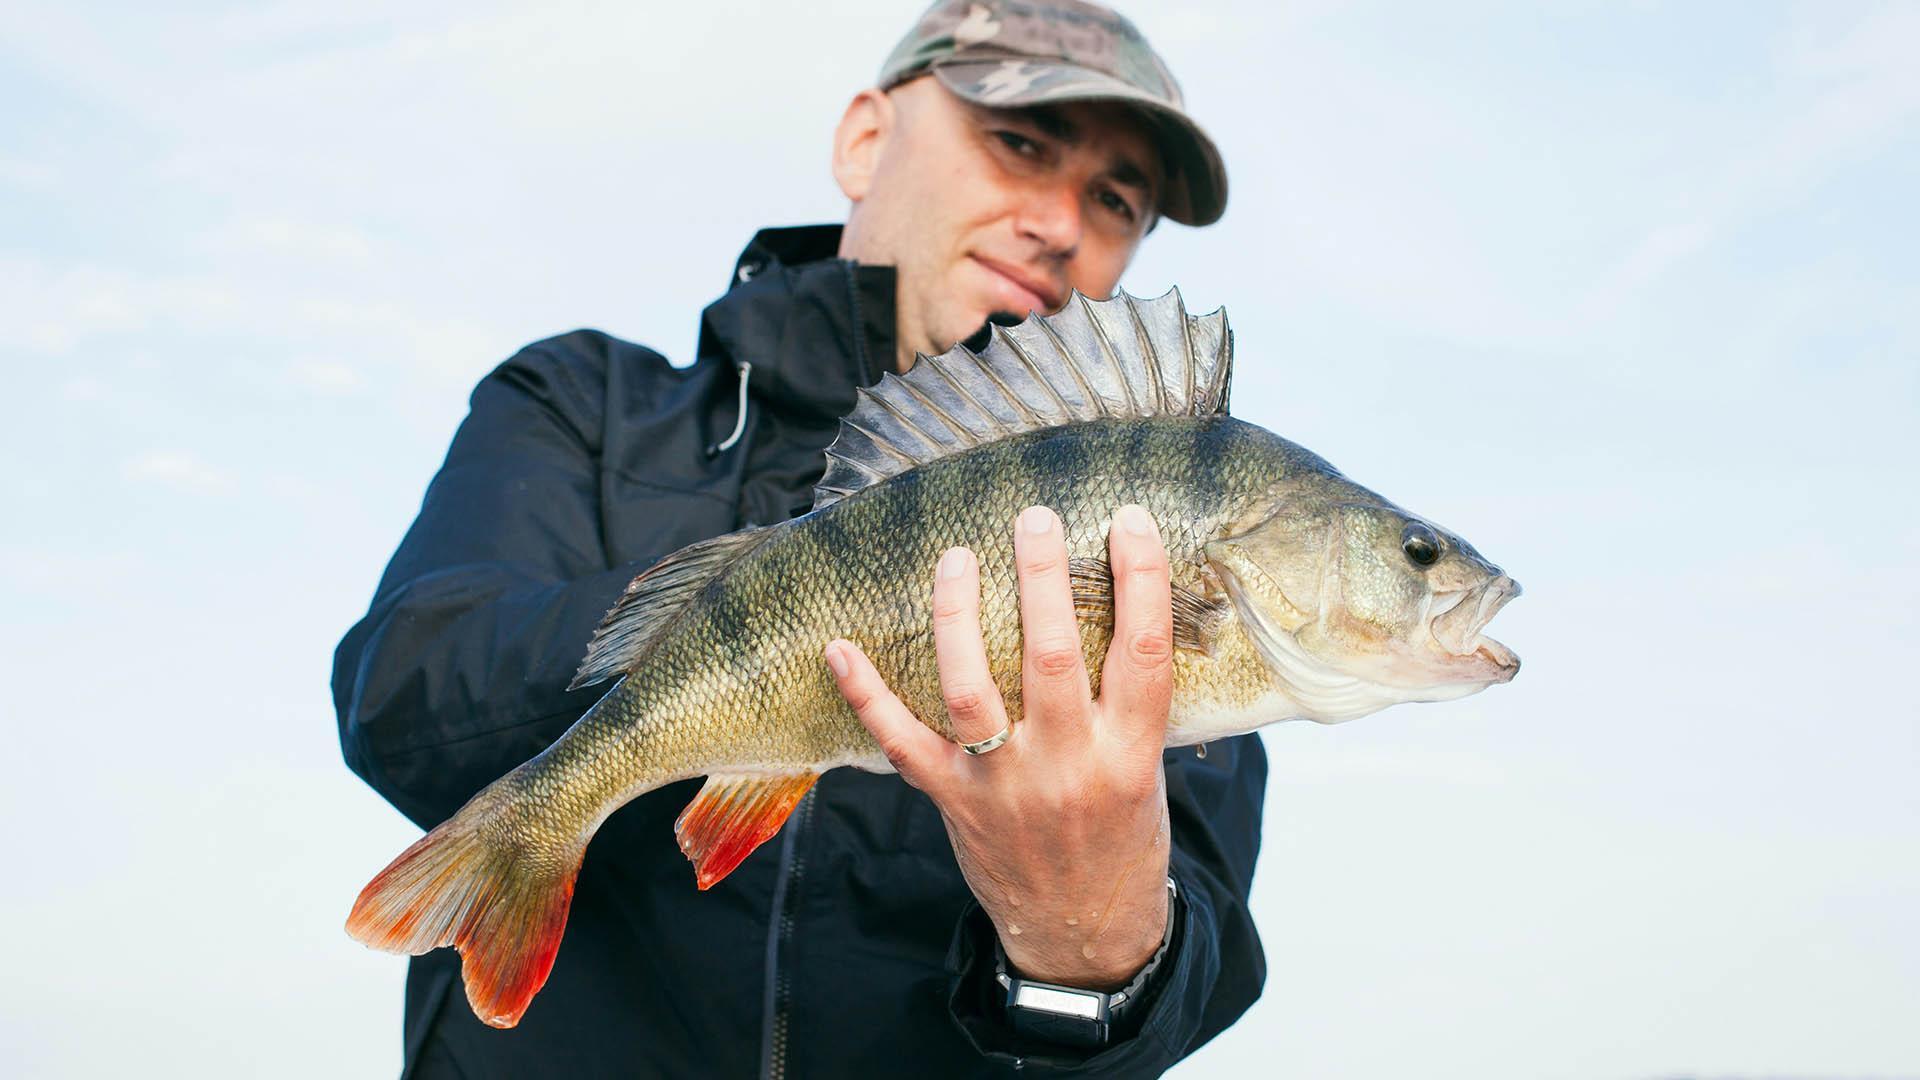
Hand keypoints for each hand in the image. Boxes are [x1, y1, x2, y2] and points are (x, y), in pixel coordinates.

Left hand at [825, 503, 1174, 988]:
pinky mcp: (954, 802)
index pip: (1144, 654)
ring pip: (971, 688)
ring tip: (954, 557)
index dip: (1141, 580)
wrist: (1084, 934)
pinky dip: (867, 694)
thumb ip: (1131, 700)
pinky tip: (840, 647)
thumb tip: (1124, 600)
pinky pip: (901, 743)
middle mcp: (1068, 767)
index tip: (1127, 519)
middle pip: (1052, 657)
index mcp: (1130, 755)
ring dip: (957, 616)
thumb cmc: (1122, 838)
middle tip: (1033, 516)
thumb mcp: (1149, 770)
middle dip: (1041, 577)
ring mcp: (1004, 786)